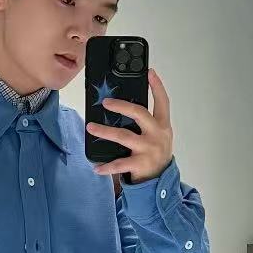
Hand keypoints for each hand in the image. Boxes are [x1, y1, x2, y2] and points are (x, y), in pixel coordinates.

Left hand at [85, 67, 173, 183]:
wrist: (161, 180)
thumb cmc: (156, 153)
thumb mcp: (157, 135)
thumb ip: (147, 122)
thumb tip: (123, 107)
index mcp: (162, 125)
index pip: (163, 102)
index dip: (157, 86)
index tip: (149, 72)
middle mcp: (157, 135)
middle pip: (139, 114)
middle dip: (121, 106)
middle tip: (106, 102)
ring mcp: (149, 150)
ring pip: (124, 136)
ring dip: (105, 131)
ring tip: (90, 127)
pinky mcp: (141, 164)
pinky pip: (120, 164)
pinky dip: (107, 167)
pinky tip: (96, 167)